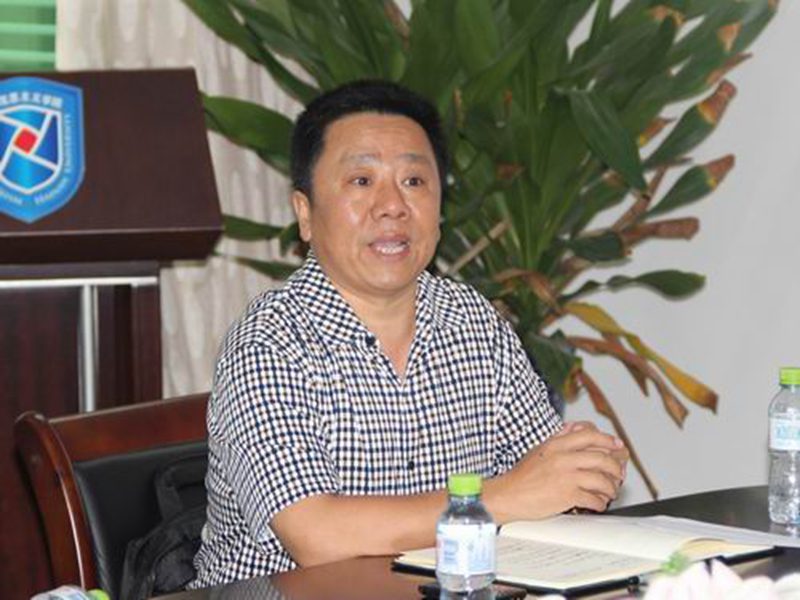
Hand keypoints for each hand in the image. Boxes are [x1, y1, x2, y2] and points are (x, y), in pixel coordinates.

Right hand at [487, 426, 626, 521]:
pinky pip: (594, 499)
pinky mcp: (567, 495)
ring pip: (602, 480)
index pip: (590, 435)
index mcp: (556, 444)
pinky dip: (600, 503)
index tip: (617, 446)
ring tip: (609, 492)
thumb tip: (576, 430)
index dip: (608, 440)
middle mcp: (563, 458)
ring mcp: (566, 476)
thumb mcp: (539, 450)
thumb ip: (559, 439)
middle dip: (615, 468)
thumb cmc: (522, 476)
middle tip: (618, 474)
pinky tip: (598, 504)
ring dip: (610, 488)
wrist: (509, 495)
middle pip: (602, 458)